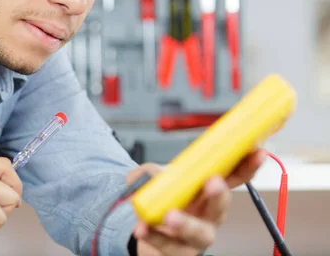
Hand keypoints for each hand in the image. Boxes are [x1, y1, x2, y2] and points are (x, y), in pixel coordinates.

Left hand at [129, 149, 266, 255]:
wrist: (145, 228)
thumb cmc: (162, 199)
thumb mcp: (156, 177)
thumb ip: (152, 171)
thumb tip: (148, 173)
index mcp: (210, 192)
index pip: (234, 178)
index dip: (247, 165)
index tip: (256, 151)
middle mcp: (209, 215)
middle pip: (220, 207)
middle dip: (219, 195)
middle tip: (213, 183)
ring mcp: (196, 236)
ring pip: (199, 234)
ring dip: (186, 223)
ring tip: (170, 216)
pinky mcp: (178, 252)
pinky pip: (168, 246)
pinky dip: (154, 236)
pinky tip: (142, 228)